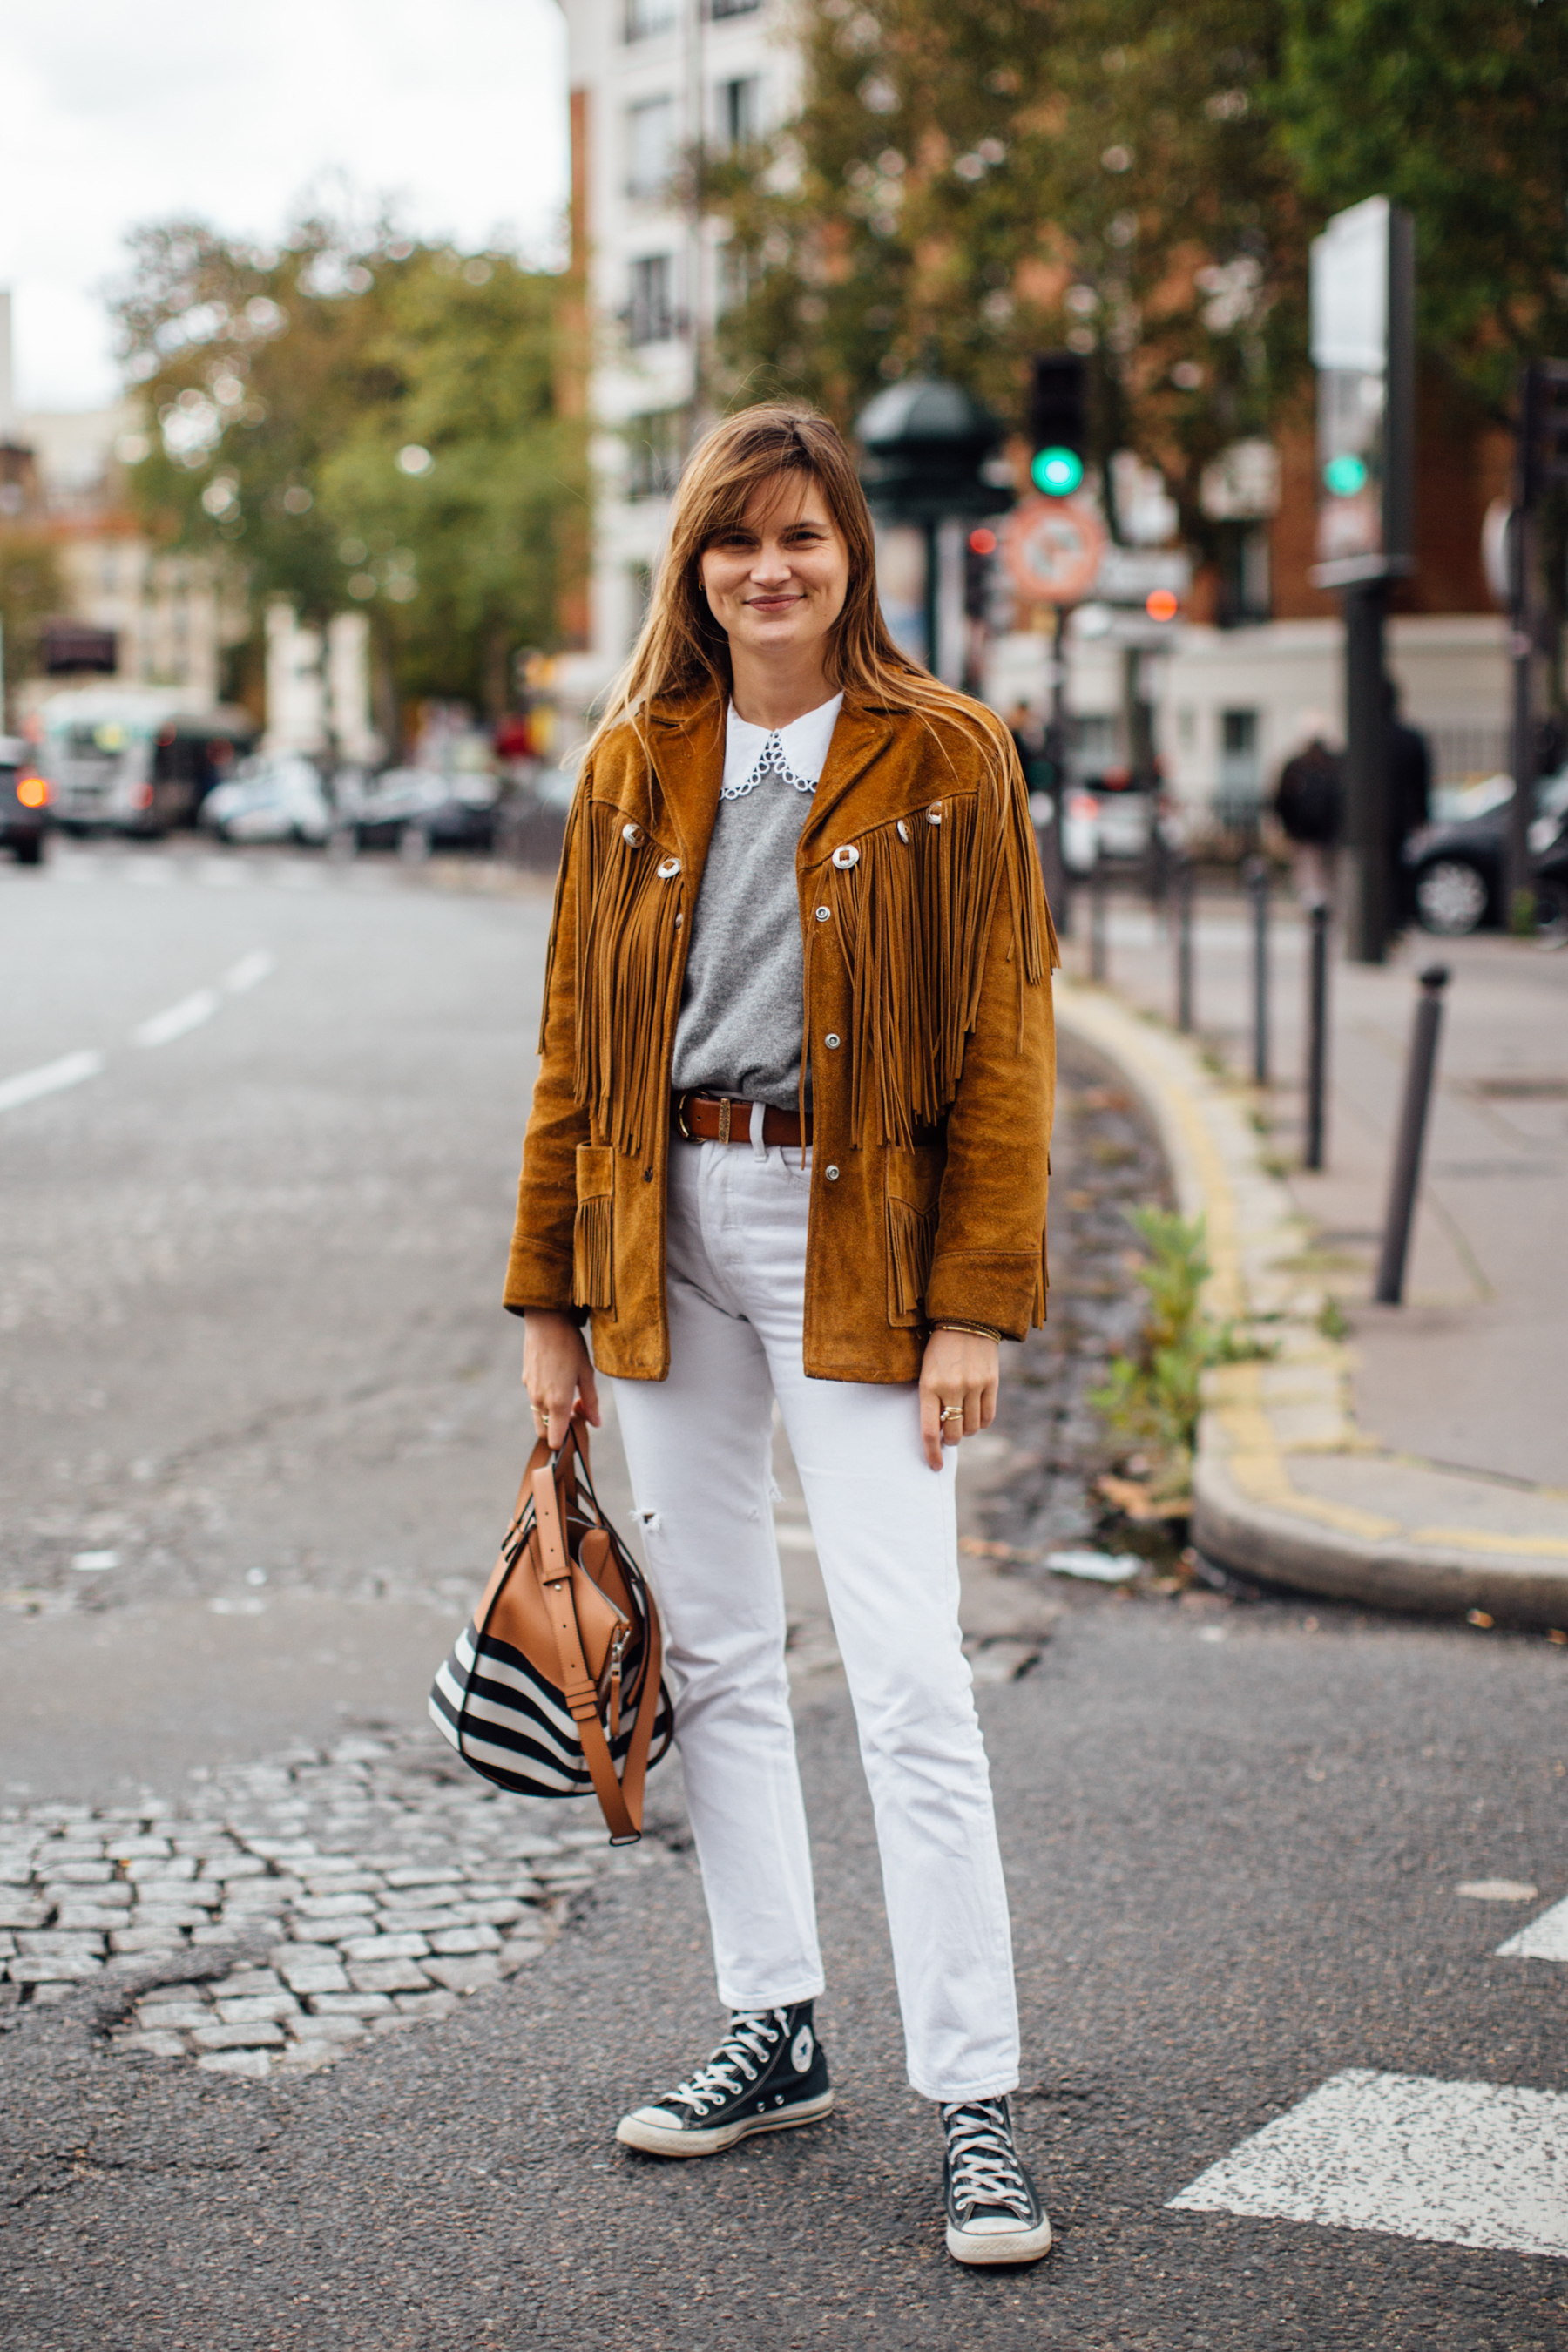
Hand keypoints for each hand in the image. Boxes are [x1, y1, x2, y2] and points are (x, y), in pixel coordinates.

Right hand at [522, 1310, 600, 1450]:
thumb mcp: (586, 1373)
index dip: (565, 1441)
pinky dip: (545, 1399)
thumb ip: (591, 1401)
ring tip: (568, 1391)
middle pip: (545, 1431)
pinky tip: (556, 1377)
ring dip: (552, 1414)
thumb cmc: (570, 1346)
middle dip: (558, 1429)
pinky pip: (535, 1399)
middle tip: (575, 1410)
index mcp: (557, 1401)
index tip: (577, 1431)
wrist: (545, 1321)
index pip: (554, 1439)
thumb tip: (596, 1423)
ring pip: (539, 1416)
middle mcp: (540, 1400)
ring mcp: (530, 1391)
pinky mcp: (525, 1380)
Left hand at [918, 1328, 998, 1471]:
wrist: (965, 1321)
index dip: (932, 1452)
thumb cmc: (939, 1349)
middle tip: (949, 1435)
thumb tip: (939, 1432)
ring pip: (971, 1427)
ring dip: (966, 1430)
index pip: (929, 1430)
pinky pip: (988, 1417)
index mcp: (928, 1386)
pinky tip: (976, 1416)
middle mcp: (951, 1388)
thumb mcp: (927, 1372)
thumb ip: (931, 1400)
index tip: (935, 1465)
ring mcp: (973, 1386)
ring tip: (962, 1419)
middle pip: (953, 1433)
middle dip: (950, 1440)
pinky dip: (981, 1423)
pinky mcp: (991, 1383)